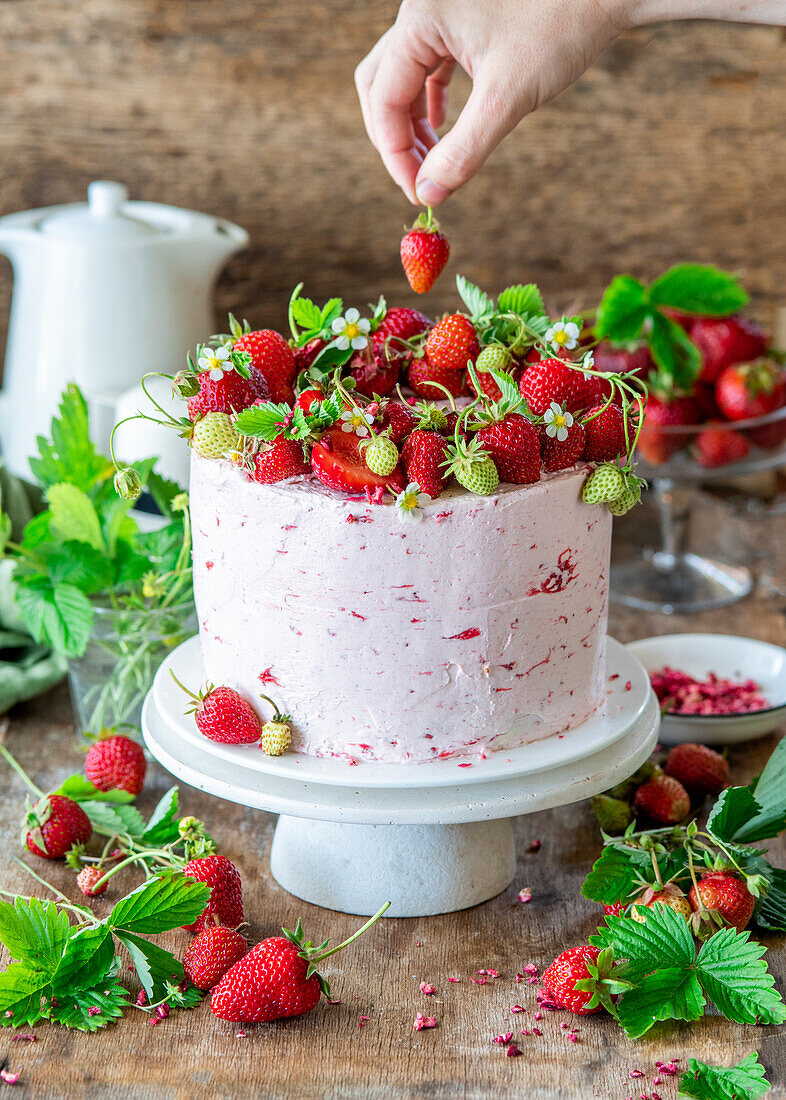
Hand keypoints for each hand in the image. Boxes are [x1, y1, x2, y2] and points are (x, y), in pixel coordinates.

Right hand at [355, 0, 626, 204]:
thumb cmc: (562, 28)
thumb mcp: (507, 99)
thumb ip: (463, 151)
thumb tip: (430, 195)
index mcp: (421, 18)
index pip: (384, 98)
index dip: (395, 154)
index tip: (417, 193)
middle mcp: (422, 8)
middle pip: (381, 84)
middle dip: (396, 138)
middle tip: (418, 182)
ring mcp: (441, 10)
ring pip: (404, 76)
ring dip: (414, 123)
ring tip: (435, 164)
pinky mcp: (462, 17)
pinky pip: (428, 65)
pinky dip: (431, 101)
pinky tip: (444, 129)